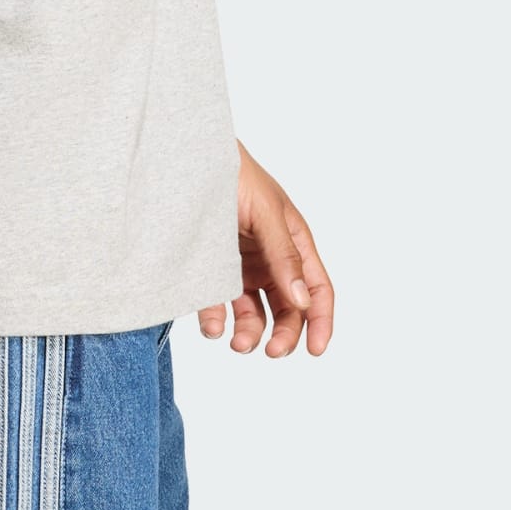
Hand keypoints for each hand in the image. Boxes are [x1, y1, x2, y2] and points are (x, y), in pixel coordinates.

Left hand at [199, 138, 334, 357]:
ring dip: (251, 333)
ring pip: (255, 312)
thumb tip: (302, 301)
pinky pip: (219, 302)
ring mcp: (243, 265)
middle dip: (285, 334)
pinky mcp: (214, 268)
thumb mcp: (265, 212)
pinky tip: (211, 327)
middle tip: (271, 352)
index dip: (322, 321)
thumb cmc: (234, 173)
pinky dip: (216, 320)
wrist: (188, 157)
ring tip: (236, 343)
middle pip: (289, 308)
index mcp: (294, 242)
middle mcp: (272, 258)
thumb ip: (284, 255)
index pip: (318, 289)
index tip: (317, 350)